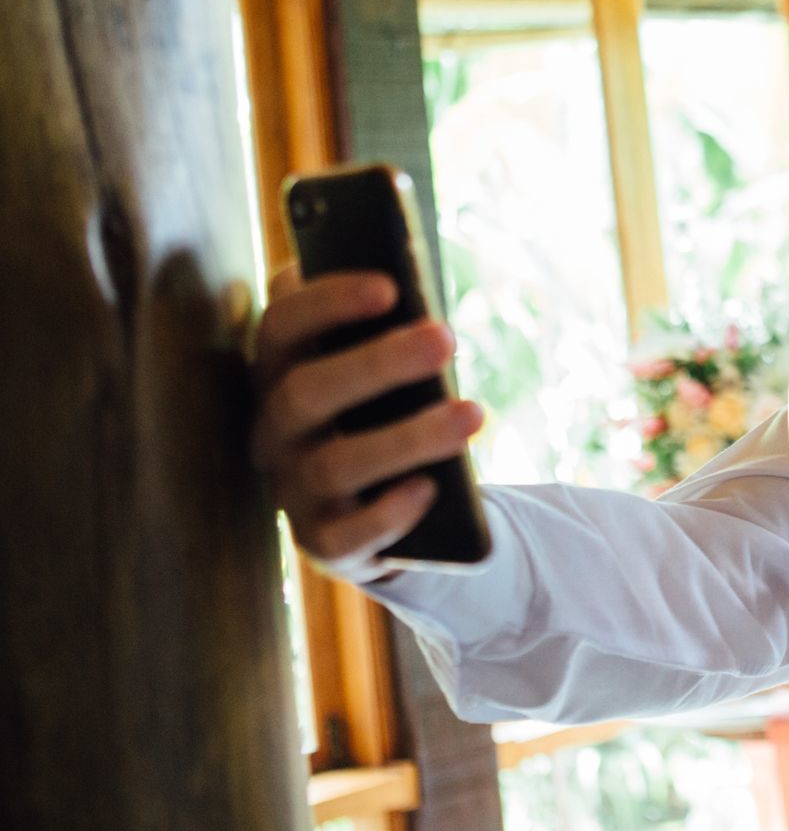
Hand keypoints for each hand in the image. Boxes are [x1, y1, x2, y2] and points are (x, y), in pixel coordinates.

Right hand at [251, 265, 483, 582]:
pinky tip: (430, 489)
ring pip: (333, 464)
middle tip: (445, 338)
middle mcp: (274, 431)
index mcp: (281, 374)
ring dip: (407, 437)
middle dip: (377, 363)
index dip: (326, 303)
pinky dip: (388, 512)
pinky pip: (345, 535)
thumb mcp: (387, 374)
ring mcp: (292, 490)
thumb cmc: (390, 415)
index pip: (281, 327)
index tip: (390, 287)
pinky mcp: (322, 543)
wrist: (393, 507)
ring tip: (473, 414)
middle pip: (304, 392)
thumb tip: (426, 312)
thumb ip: (391, 335)